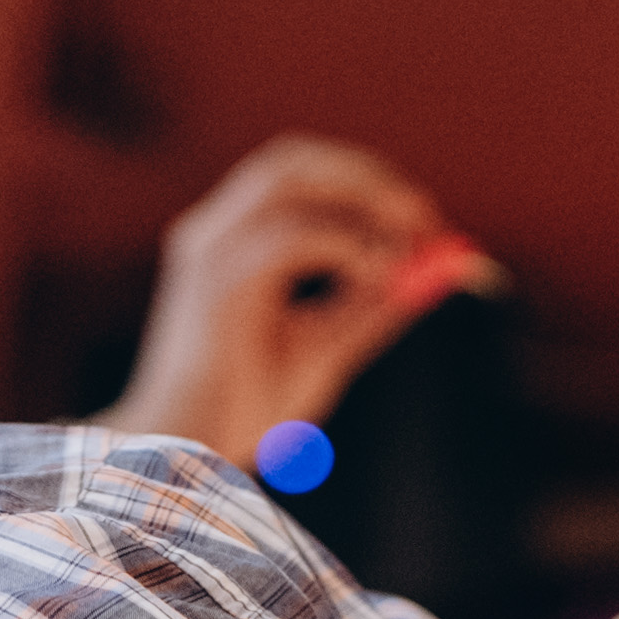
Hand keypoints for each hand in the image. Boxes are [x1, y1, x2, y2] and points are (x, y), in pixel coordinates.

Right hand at [96, 134, 498, 464]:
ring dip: (360, 202)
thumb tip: (431, 271)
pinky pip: (290, 237)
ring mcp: (207, 253)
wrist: (187, 457)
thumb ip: (371, 306)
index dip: (361, 179)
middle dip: (367, 177)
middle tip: (423, 216)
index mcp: (225, 241)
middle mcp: (209, 233)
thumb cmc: (243, 409)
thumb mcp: (324, 347)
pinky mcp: (217, 285)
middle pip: (293, 161)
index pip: (294, 172)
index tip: (418, 215)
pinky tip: (375, 277)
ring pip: (289, 182)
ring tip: (404, 246)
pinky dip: (346, 246)